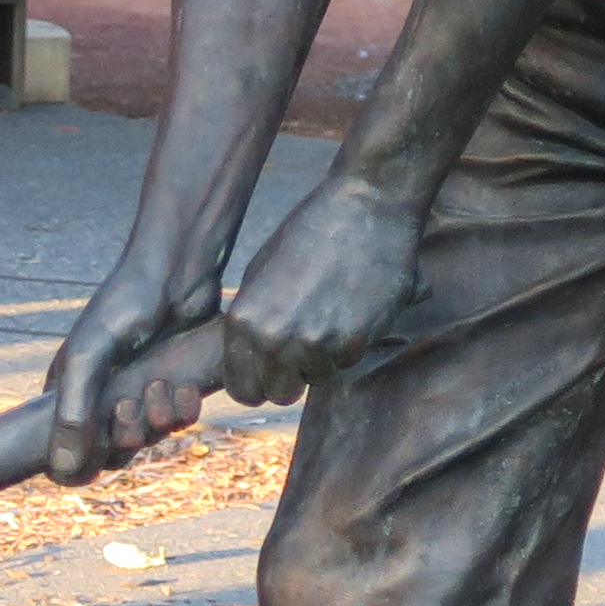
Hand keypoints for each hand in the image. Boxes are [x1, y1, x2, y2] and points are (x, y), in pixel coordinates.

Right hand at [42, 265, 220, 485]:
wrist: (176, 271)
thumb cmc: (124, 305)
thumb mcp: (88, 358)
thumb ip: (72, 413)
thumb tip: (61, 470)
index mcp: (69, 391)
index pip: (67, 451)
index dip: (85, 459)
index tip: (101, 448)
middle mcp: (101, 396)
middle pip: (113, 452)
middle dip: (127, 436)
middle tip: (131, 404)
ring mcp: (139, 392)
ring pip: (148, 437)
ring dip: (157, 419)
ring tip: (159, 384)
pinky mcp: (173, 385)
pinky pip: (179, 419)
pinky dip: (184, 409)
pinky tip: (184, 386)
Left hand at [218, 181, 423, 399]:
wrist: (363, 211)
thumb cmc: (308, 234)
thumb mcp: (259, 274)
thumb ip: (252, 323)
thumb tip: (249, 359)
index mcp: (243, 321)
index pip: (241, 389)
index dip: (255, 385)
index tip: (267, 376)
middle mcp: (274, 339)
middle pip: (277, 394)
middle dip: (288, 379)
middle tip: (300, 351)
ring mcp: (314, 344)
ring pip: (315, 380)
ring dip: (321, 360)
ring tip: (327, 317)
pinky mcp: (353, 342)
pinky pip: (345, 363)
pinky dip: (349, 345)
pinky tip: (350, 311)